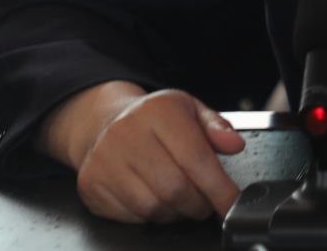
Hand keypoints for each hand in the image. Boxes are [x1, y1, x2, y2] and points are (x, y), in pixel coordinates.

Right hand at [39, 81, 244, 222]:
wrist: (105, 122)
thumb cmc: (154, 119)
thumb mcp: (189, 110)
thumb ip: (216, 127)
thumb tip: (234, 144)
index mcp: (158, 111)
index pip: (196, 157)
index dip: (219, 188)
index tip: (231, 204)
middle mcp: (127, 133)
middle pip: (175, 188)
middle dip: (198, 204)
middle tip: (205, 202)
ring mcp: (105, 160)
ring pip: (153, 207)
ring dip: (175, 212)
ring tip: (180, 199)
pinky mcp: (91, 184)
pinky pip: (130, 216)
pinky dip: (150, 216)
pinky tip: (155, 198)